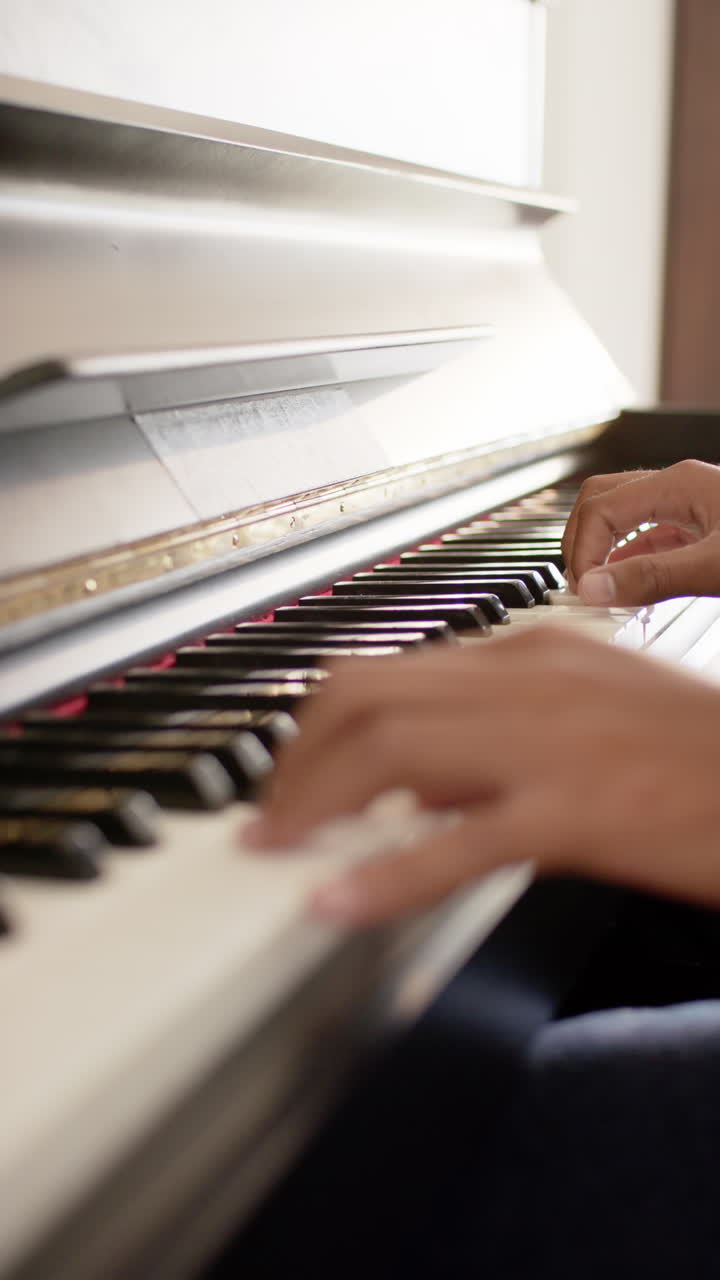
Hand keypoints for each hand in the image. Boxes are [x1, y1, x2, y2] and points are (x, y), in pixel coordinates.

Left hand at [250, 629, 719, 923]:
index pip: (383, 671)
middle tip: (270, 820)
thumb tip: (418, 777)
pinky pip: (459, 842)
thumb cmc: (695, 758)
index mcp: (528, 656)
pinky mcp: (579, 811)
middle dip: (295, 761)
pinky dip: (386, 875)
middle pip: (364, 699)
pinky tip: (340, 904)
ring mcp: (550, 743)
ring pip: (392, 752)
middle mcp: (527, 682)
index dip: (314, 726)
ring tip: (280, 853)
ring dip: (315, 805)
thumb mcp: (589, 715)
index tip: (289, 773)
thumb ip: (502, 728)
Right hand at [562, 459, 719, 604]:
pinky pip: (645, 534)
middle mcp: (678, 487)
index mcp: (679, 484)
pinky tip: (625, 580)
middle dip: (581, 543)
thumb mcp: (715, 566)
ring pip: (620, 516)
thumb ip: (656, 577)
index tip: (588, 590)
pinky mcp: (695, 525)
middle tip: (582, 585)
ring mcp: (686, 504)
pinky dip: (625, 557)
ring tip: (595, 585)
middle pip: (600, 501)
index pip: (601, 508)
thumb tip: (596, 588)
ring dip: (599, 549)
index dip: (583, 551)